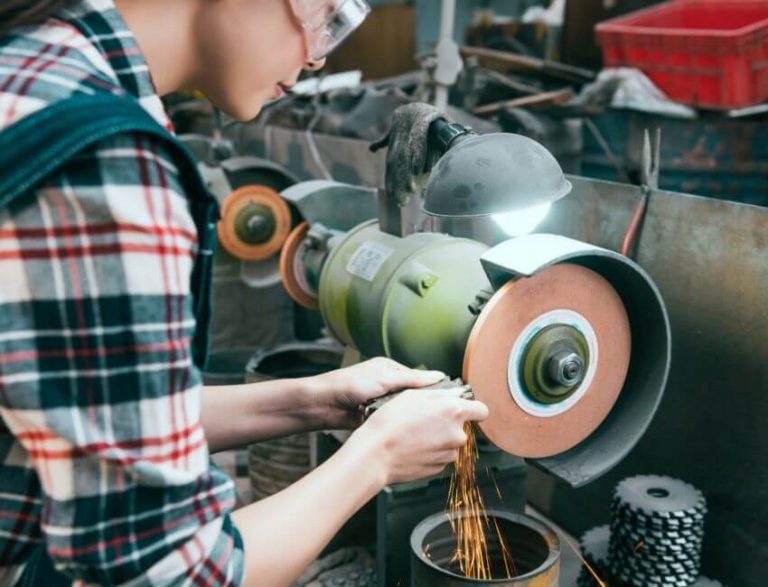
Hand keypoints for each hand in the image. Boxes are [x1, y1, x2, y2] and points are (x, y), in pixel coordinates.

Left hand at [305, 357, 445, 429]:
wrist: (321, 404)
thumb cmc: (349, 384)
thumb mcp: (384, 378)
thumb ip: (411, 379)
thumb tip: (439, 376)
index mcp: (391, 370)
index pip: (420, 380)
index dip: (435, 390)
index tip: (452, 400)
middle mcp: (388, 385)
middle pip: (414, 397)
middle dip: (425, 407)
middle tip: (445, 418)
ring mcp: (381, 403)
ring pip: (404, 412)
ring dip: (411, 418)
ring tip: (431, 428)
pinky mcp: (375, 418)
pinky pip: (393, 422)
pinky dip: (399, 426)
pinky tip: (412, 434)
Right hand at [351, 386, 488, 484]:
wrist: (376, 454)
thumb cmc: (390, 421)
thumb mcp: (413, 395)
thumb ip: (442, 393)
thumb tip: (458, 393)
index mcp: (453, 411)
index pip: (482, 410)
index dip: (473, 409)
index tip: (463, 409)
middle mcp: (457, 434)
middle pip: (462, 427)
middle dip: (448, 424)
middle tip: (424, 420)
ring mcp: (449, 454)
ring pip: (450, 443)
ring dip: (439, 439)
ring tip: (415, 434)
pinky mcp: (439, 468)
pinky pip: (440, 456)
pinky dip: (431, 452)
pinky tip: (413, 447)